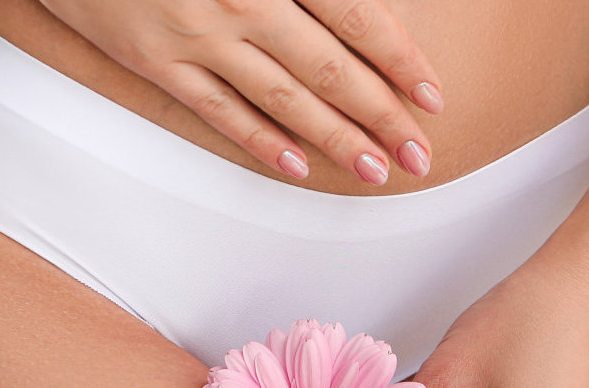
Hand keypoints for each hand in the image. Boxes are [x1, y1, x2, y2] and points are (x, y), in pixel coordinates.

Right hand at [37, 0, 443, 184]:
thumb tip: (360, 6)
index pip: (357, 17)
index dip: (400, 61)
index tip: (432, 96)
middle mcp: (240, 0)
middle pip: (329, 69)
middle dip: (383, 116)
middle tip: (420, 154)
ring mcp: (196, 37)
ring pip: (283, 99)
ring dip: (336, 139)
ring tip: (376, 169)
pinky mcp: (156, 63)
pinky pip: (219, 112)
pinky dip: (262, 142)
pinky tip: (299, 166)